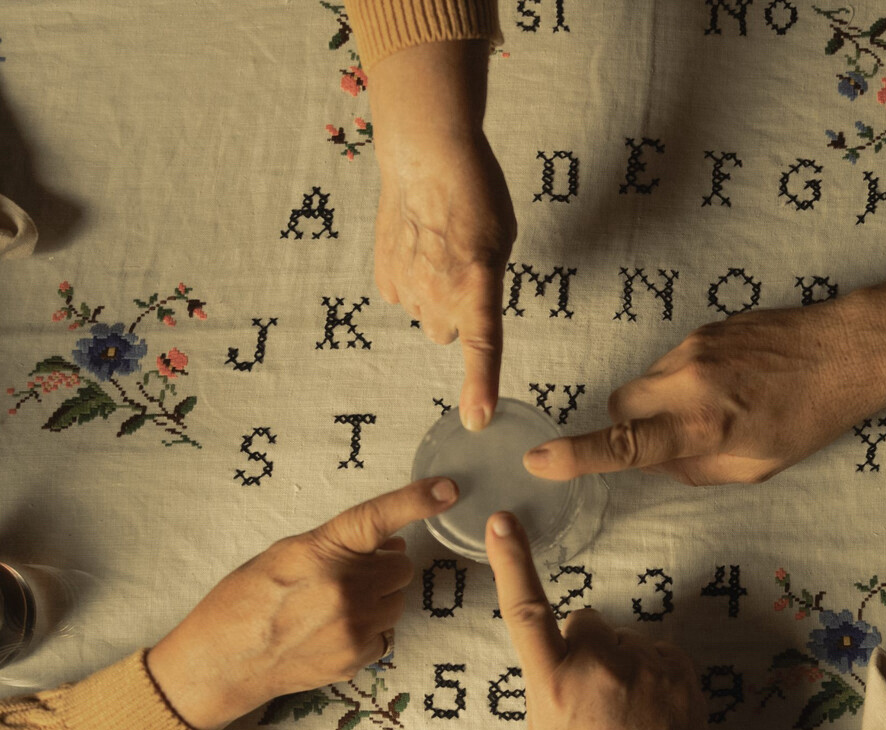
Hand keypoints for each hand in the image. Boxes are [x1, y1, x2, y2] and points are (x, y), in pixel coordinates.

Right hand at [146, 477, 458, 729]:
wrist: (221, 663)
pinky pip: (385, 633)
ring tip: (333, 606)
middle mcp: (345, 587)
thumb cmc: (245, 600)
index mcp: (323, 550)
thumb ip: (339, 545)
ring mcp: (354, 626)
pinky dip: (367, 630)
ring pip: (396, 601)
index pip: (379, 516)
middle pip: (400, 567)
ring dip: (377, 598)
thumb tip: (389, 543)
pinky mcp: (357, 657)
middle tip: (348, 575)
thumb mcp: (285, 554)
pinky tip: (332, 631)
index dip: (416, 500)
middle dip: (382, 568)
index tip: (448, 490)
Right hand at [368, 41, 516, 430]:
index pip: (481, 347)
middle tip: (462, 271)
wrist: (426, 154)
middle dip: (455, 313)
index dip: (479, 387)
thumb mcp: (501, 241)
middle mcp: (439, 293)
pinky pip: (400, 295)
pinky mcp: (383, 275)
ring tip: (438, 250)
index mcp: (477, 285)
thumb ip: (488, 283)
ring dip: (431, 294)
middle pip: (447, 332)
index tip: (477, 420)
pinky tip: (416, 246)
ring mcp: (406, 286)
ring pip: (423, 314)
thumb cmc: (475, 191)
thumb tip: (470, 307)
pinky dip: (409, 279)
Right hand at [486, 512, 713, 729]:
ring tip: (629, 713)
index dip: (511, 563)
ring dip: (623, 664)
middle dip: (586, 647)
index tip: (501, 522)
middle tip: (595, 696)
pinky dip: (653, 673)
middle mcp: (598, 668)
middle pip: (585, 622)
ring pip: (624, 640)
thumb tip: (561, 660)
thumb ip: (550, 687)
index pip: (526, 613)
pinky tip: (652, 710)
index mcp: (554, 686)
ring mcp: (643, 664)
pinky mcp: (679, 667)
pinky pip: (656, 651)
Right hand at [523, 263, 885, 484]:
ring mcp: (694, 347)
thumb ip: (695, 469)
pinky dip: (686, 380)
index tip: (539, 460)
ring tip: (721, 406)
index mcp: (704, 425)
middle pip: (621, 404)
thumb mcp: (756, 466)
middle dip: (631, 424)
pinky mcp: (704, 327)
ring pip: (647, 381)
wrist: (849, 349)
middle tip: (673, 438)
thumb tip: (656, 464)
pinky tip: (732, 383)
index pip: (625, 445)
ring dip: (664, 401)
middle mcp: (689, 382)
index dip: (577, 456)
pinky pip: (672, 361)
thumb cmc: (810, 416)